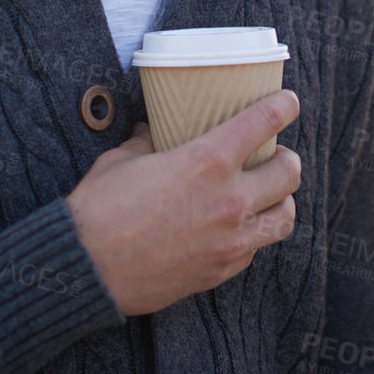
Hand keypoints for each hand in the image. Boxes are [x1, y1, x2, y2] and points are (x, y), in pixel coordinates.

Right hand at [65, 89, 301, 316]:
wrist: (84, 270)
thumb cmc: (98, 209)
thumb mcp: (124, 158)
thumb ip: (150, 140)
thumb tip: (154, 131)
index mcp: (208, 161)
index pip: (265, 122)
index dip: (284, 106)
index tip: (288, 103)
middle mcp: (229, 200)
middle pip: (289, 172)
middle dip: (287, 158)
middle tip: (273, 155)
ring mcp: (230, 240)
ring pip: (286, 216)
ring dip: (282, 200)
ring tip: (267, 195)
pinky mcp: (221, 271)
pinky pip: (255, 249)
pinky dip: (253, 235)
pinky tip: (236, 228)